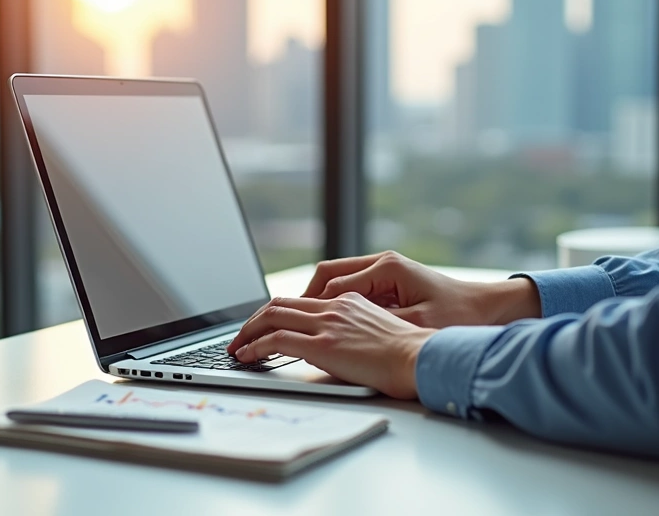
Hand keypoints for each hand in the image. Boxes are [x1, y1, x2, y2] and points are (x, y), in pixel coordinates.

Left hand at [226, 293, 435, 398]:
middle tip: (241, 336)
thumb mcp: (381, 330)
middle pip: (280, 304)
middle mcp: (334, 307)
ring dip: (247, 333)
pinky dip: (256, 347)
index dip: (275, 312)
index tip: (263, 325)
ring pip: (272, 317)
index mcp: (348, 301)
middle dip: (254, 320)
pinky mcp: (323, 345)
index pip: (300, 300)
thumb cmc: (411, 354)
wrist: (422, 358)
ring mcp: (327, 324)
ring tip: (236, 348)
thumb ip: (355, 330)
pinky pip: (277, 341)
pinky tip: (247, 357)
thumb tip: (340, 346)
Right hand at [303, 251, 541, 327]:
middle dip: (305, 298)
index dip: (312, 307)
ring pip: (336, 278)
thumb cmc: (460, 316)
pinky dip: (335, 301)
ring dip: (319, 299)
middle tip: (286, 321)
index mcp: (386, 269)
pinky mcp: (389, 280)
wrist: (490, 308)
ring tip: (303, 323)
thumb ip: (379, 325)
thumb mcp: (418, 325)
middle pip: (327, 274)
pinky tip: (330, 322)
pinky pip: (351, 286)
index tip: (294, 325)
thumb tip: (345, 335)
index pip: (333, 284)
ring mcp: (384, 269)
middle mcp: (381, 263)